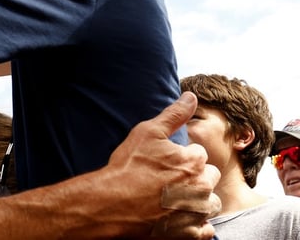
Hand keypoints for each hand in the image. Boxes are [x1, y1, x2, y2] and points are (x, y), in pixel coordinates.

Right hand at [106, 91, 220, 238]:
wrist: (112, 203)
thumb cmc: (128, 167)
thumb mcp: (147, 133)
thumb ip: (173, 114)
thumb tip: (191, 96)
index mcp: (194, 160)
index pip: (199, 155)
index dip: (181, 157)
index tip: (165, 163)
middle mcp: (201, 186)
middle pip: (208, 178)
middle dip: (194, 178)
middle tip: (168, 181)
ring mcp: (197, 211)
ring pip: (210, 203)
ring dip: (197, 200)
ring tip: (173, 199)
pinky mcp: (190, 233)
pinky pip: (205, 229)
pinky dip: (196, 225)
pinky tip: (178, 217)